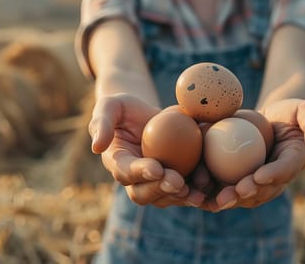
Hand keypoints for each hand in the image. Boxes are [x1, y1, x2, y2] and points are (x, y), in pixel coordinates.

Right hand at [89, 93, 205, 207]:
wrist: (146, 114)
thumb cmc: (124, 108)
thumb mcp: (110, 106)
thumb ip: (102, 123)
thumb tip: (97, 147)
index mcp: (117, 163)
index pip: (125, 172)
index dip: (140, 172)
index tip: (156, 167)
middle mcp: (134, 179)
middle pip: (144, 193)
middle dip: (160, 189)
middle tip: (177, 181)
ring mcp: (154, 183)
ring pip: (164, 198)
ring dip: (179, 197)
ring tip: (194, 191)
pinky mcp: (173, 181)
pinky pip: (183, 191)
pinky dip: (195, 192)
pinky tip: (207, 186)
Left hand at [201, 99, 304, 211]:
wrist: (272, 116)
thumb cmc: (292, 110)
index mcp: (293, 163)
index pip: (285, 171)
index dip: (273, 176)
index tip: (259, 176)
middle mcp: (274, 178)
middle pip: (260, 191)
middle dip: (245, 195)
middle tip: (232, 192)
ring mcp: (254, 181)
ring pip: (239, 195)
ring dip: (224, 199)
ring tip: (209, 199)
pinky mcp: (235, 177)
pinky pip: (221, 186)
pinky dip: (208, 190)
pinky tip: (193, 191)